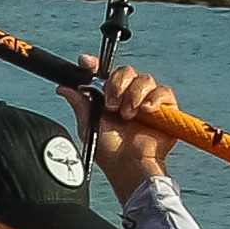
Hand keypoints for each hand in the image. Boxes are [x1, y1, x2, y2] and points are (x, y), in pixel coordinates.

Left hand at [61, 59, 177, 200]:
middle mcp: (128, 95)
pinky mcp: (166, 108)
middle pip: (125, 70)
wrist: (129, 165)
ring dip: (133, 95)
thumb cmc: (109, 151)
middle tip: (111, 105)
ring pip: (144, 78)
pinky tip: (146, 111)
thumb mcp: (88, 124)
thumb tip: (63, 88)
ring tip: (128, 115)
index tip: (87, 63)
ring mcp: (147, 100)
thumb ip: (79, 104)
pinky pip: (163, 91)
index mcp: (109, 97)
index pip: (104, 73)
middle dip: (116, 84)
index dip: (95, 65)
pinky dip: (154, 98)